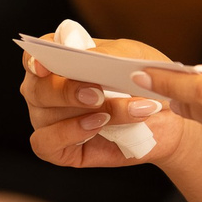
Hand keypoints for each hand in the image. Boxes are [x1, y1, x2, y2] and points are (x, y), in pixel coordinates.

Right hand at [21, 34, 196, 170]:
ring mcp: (50, 121)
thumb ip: (107, 53)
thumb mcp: (134, 57)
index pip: (33, 57)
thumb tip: (80, 52)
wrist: (168, 119)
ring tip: (126, 109)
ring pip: (47, 115)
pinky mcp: (58, 149)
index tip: (44, 65)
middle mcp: (47, 91)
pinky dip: (69, 134)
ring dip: (86, 112)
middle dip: (66, 90)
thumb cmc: (144, 82)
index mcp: (60, 62)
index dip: (34, 60)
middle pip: (36, 88)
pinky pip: (45, 143)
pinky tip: (97, 127)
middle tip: (97, 93)